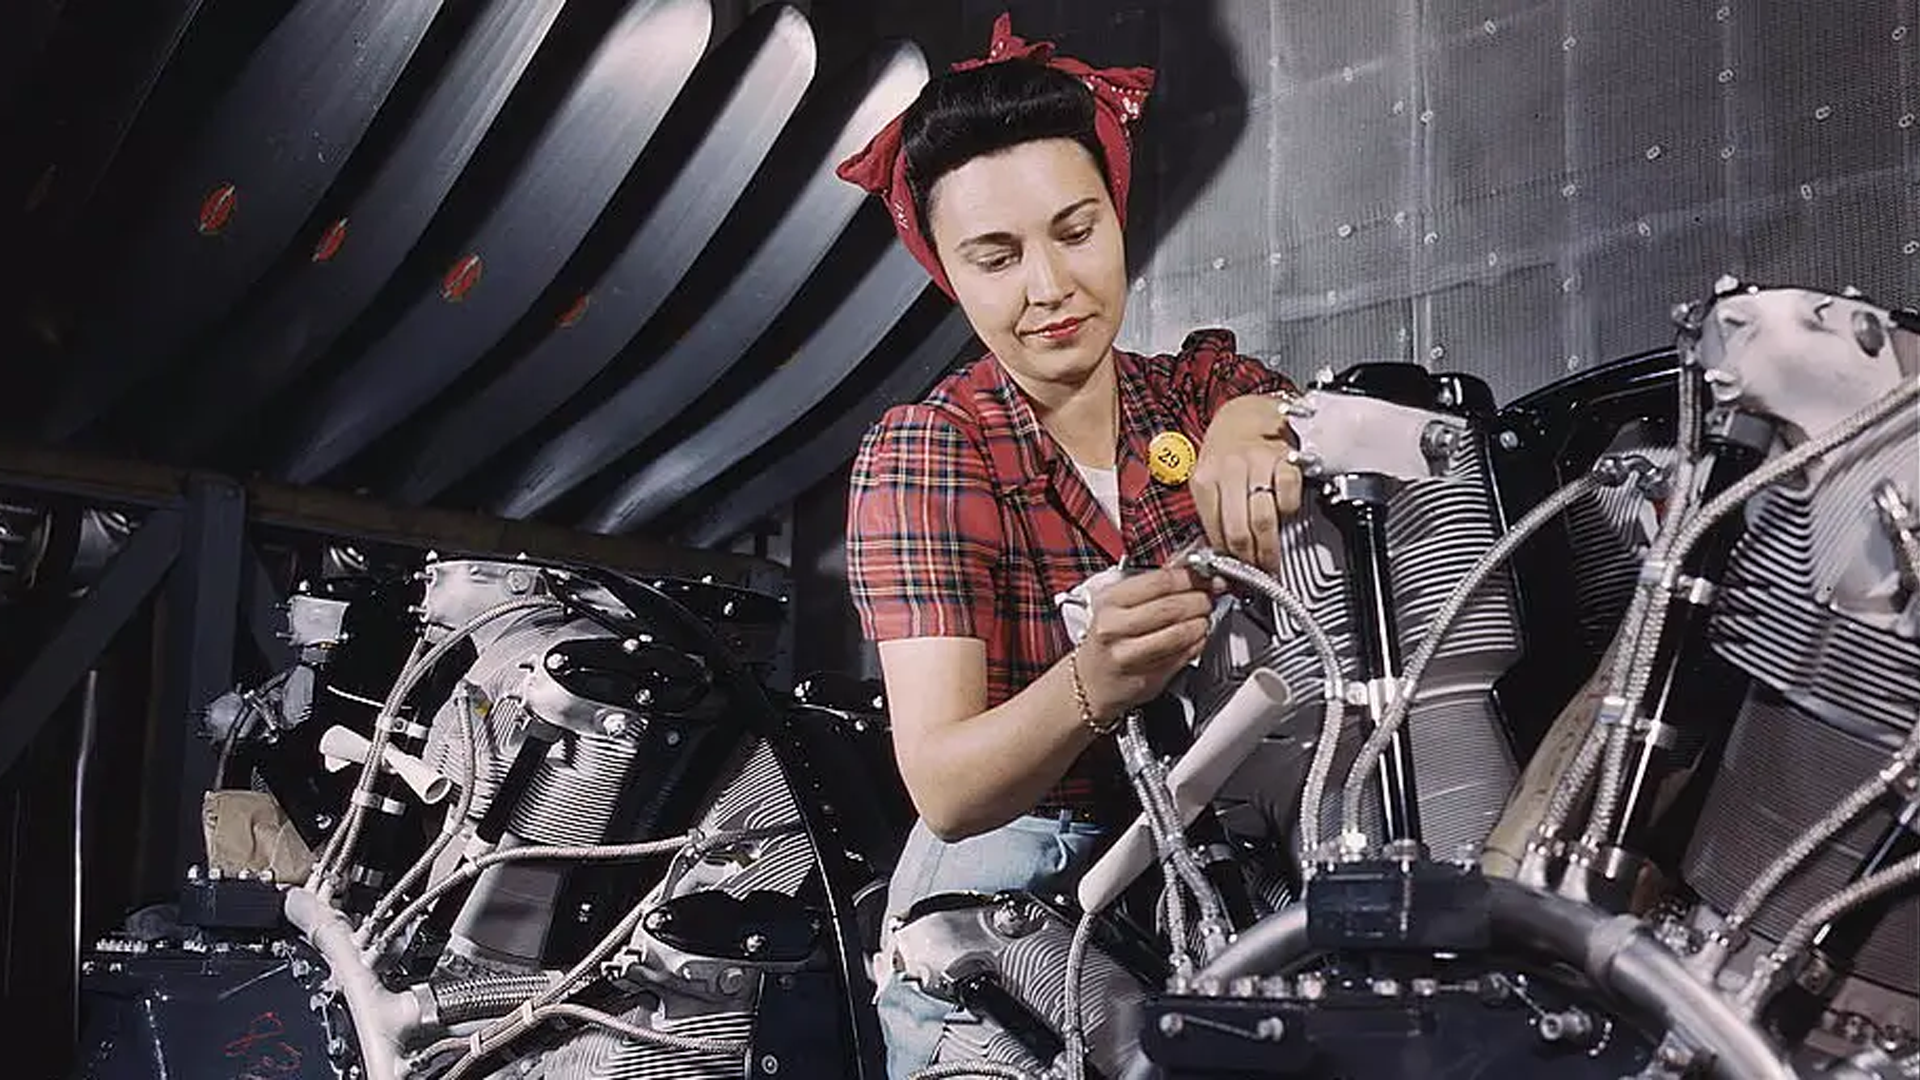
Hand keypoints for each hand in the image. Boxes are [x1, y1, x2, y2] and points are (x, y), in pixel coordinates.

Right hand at [1073, 562, 1215, 719]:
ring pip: (1181, 633)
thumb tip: (1191, 575)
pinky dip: (1198, 643)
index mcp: (1109, 602)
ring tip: (1202, 618)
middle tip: (1208, 597)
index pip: (1160, 581)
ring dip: (1201, 623)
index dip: (1191, 577)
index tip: (1206, 577)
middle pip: (1173, 607)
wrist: (1090, 681)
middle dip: (1200, 600)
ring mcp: (1130, 655)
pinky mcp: (1148, 677)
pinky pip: (1184, 655)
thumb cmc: (1106, 639)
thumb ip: (1151, 588)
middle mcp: (1115, 627)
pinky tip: (1195, 637)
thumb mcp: (1116, 605)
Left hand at [1192, 395, 1302, 571]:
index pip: (1214, 530)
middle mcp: (1230, 470)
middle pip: (1240, 530)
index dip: (1225, 558)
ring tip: (1270, 559)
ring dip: (1269, 547)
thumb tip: (1220, 554)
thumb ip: (1212, 513)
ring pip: (1264, 519)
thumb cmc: (1226, 452)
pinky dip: (1288, 512)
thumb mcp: (1207, 478)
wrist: (1247, 414)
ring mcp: (1259, 464)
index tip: (1233, 572)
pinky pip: (1288, 498)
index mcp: (1204, 479)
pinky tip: (1283, 517)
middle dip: (1250, 559)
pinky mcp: (1286, 460)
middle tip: (1257, 572)